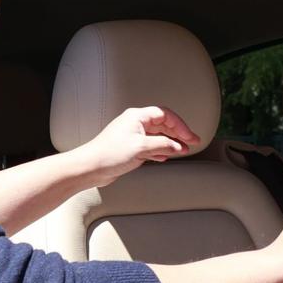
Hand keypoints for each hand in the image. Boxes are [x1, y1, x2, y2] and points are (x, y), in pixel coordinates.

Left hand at [76, 107, 200, 187]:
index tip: (190, 137)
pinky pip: (150, 146)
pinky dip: (160, 150)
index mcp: (137, 117)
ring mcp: (132, 136)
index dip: (180, 125)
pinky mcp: (129, 148)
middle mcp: (135, 124)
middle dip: (178, 134)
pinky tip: (166, 156)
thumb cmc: (109, 154)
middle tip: (192, 143)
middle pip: (163, 125)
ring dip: (170, 143)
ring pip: (157, 136)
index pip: (165, 115)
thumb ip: (163, 145)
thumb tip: (178, 147)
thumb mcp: (141, 148)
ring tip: (182, 151)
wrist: (90, 167)